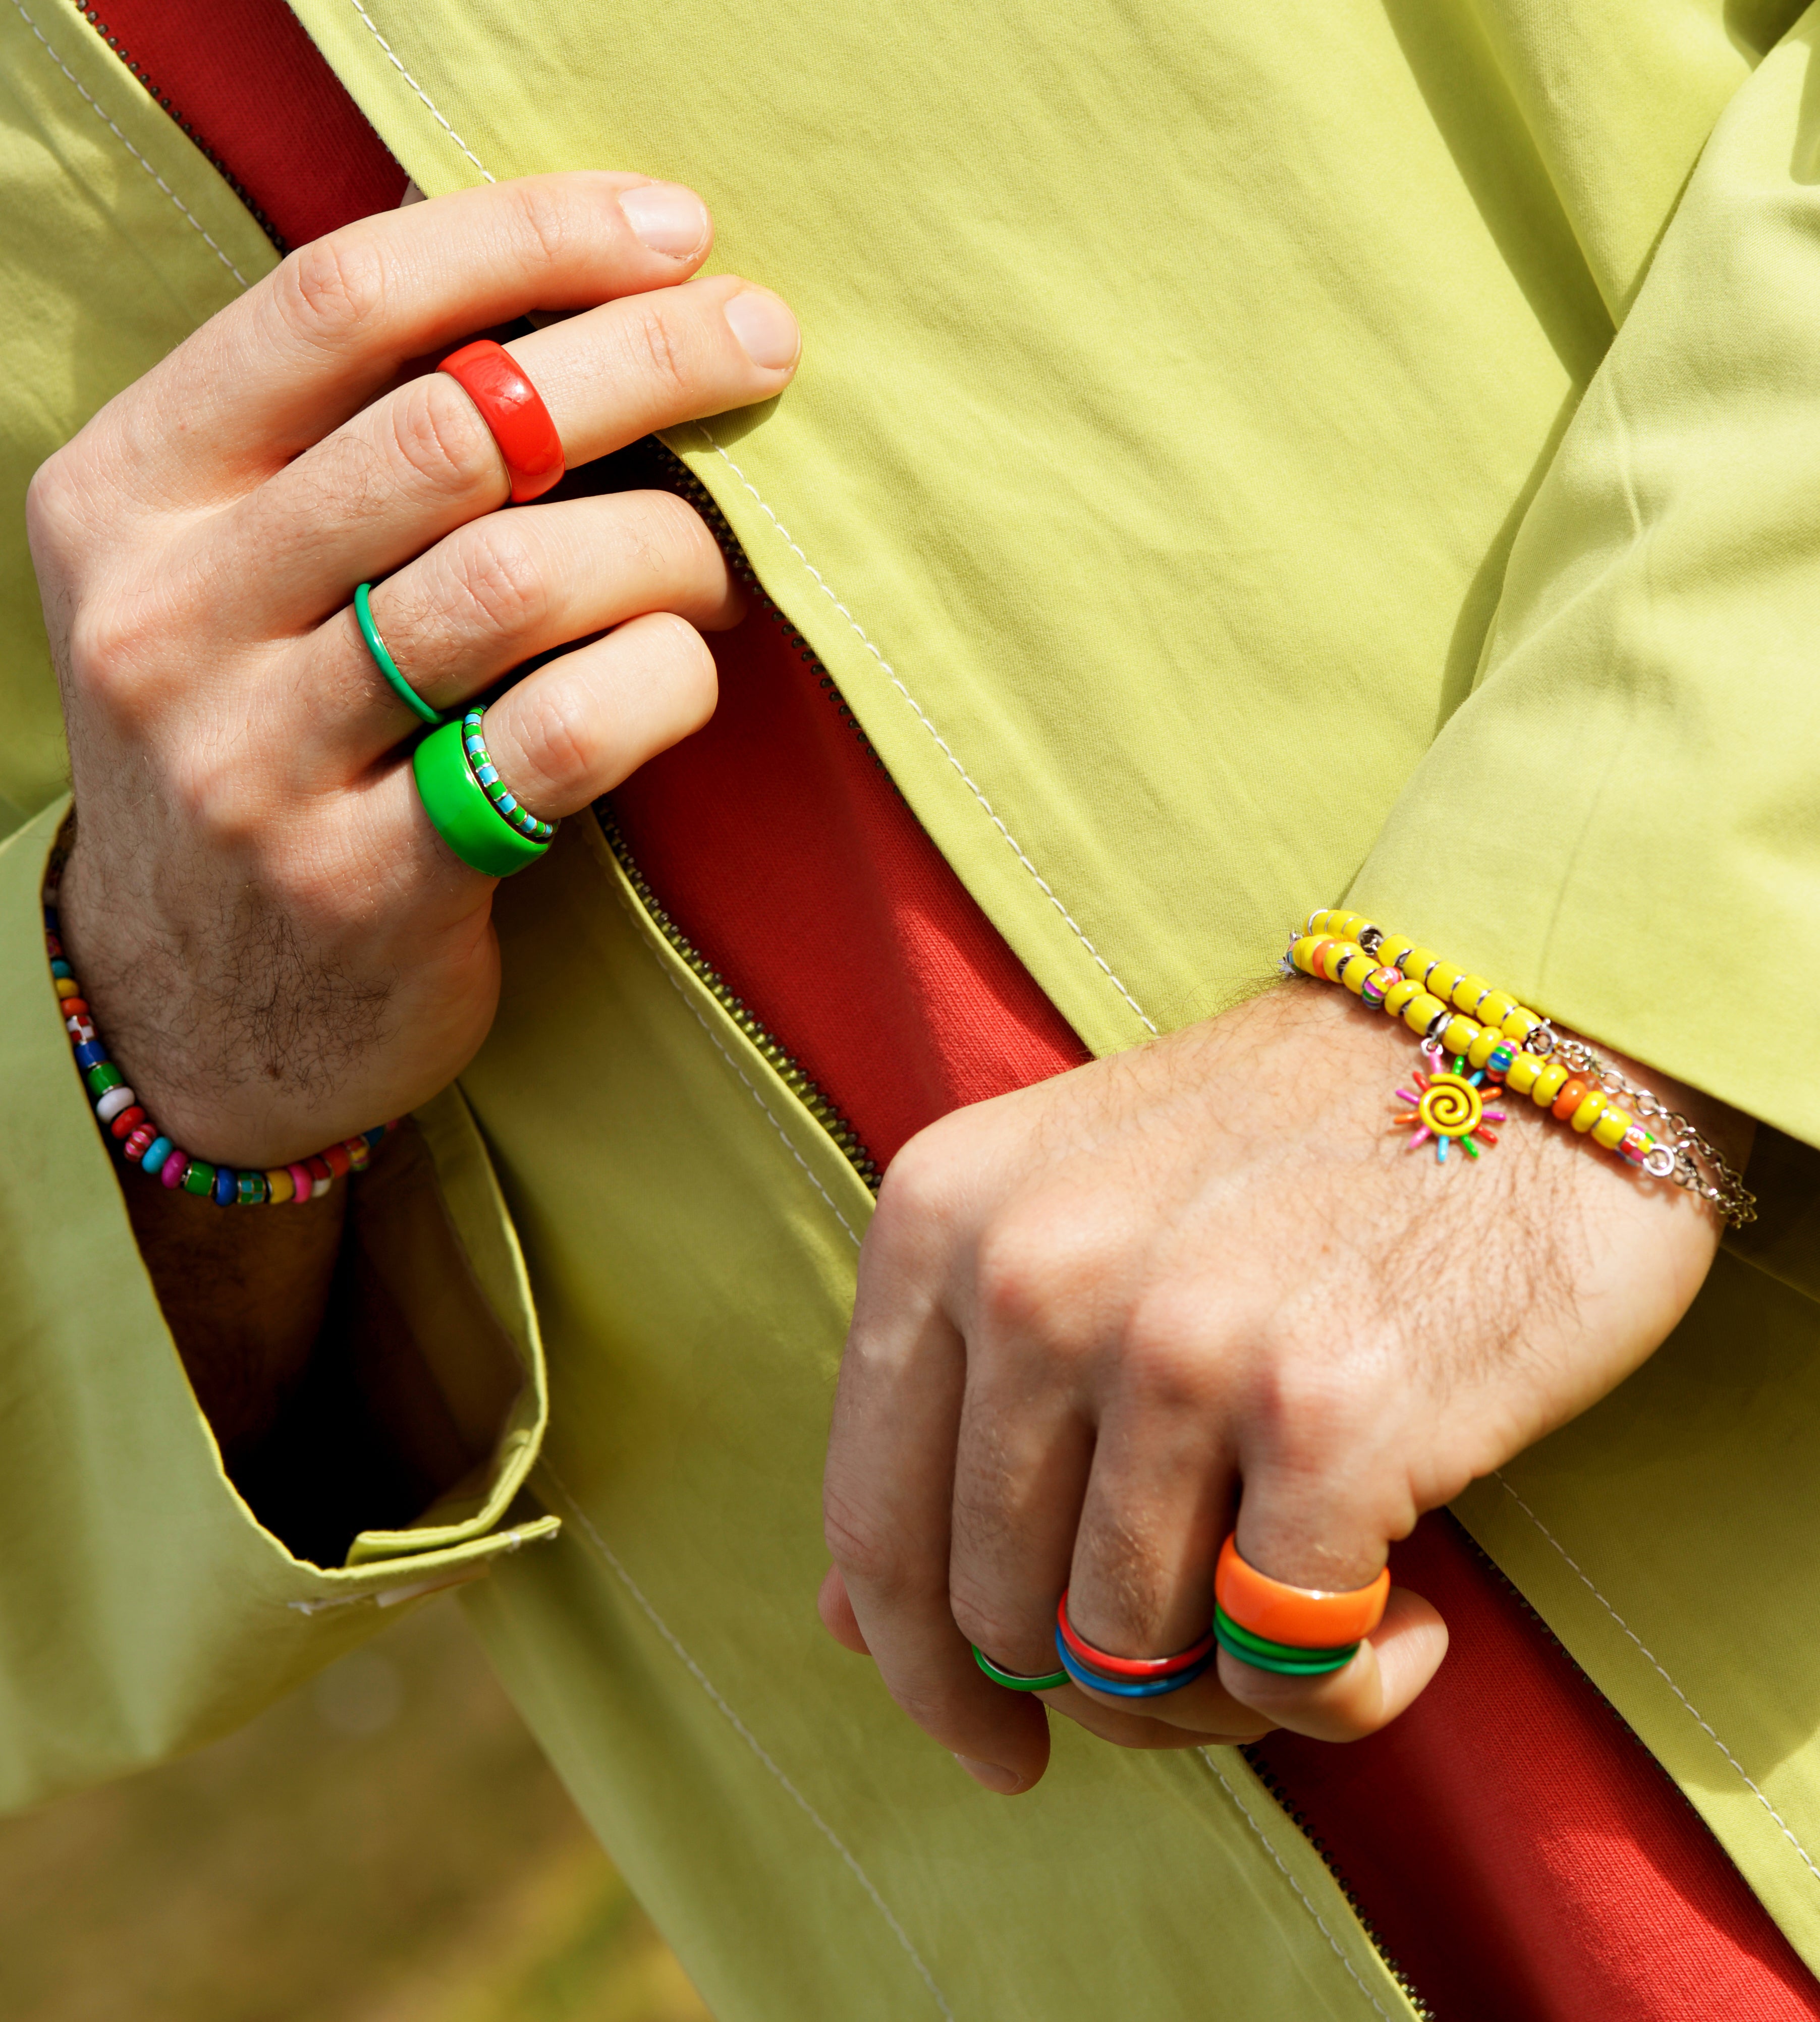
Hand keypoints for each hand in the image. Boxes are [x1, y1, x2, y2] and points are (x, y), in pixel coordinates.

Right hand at [31, 173, 798, 1165]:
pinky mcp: (363, 882)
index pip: (338, 299)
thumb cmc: (265, 741)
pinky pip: (560, 733)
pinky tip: (685, 674)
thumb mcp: (237, 574)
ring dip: (667, 543)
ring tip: (720, 561)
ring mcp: (253, 759)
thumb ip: (348, 442)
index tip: (672, 233)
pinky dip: (661, 680)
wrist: (200, 1001)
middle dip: (644, 364)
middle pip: (452, 425)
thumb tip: (570, 286)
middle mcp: (168, 616)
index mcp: (133, 494)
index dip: (527, 238)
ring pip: (516, 578)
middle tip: (761, 349)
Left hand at [820, 978, 1747, 1792]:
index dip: (920, 1670)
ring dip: (1227, 1689)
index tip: (992, 1743)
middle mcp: (1032, 1273)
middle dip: (1105, 1681)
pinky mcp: (1323, 1413)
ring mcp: (1173, 1342)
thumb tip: (843, 1619)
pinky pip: (1283, 1668)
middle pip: (1000, 1612)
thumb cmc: (1284, 1150)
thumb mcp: (1065, 1216)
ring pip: (1133, 1657)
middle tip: (1217, 1646)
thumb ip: (951, 1407)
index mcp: (941, 1215)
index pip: (873, 1521)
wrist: (1510, 1033)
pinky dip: (1350, 1688)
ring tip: (1307, 1604)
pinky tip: (1407, 1615)